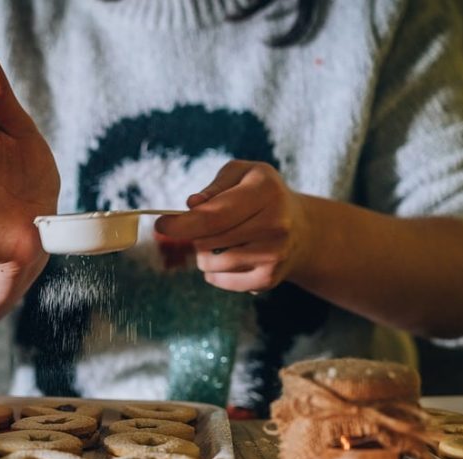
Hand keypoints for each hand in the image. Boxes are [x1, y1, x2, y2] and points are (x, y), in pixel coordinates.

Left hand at [154, 161, 310, 292]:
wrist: (301, 228)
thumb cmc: (261, 194)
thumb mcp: (242, 174)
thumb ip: (215, 187)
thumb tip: (192, 205)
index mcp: (266, 191)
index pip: (215, 215)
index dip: (182, 223)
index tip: (161, 225)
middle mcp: (275, 225)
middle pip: (209, 241)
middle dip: (194, 235)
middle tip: (203, 227)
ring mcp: (274, 256)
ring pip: (212, 263)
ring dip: (204, 254)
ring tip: (220, 241)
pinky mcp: (268, 279)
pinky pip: (221, 280)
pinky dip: (215, 271)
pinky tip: (231, 256)